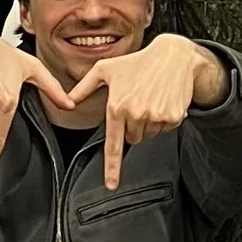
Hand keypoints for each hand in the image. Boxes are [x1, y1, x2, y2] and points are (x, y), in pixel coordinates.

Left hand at [57, 31, 217, 189]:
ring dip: (148, 123)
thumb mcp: (105, 69)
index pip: (113, 144)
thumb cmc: (137, 62)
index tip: (111, 184)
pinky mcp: (173, 116)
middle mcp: (136, 113)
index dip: (112, 167)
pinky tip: (163, 100)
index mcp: (117, 105)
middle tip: (136, 103)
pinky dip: (163, 119)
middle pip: (132, 139)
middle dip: (132, 127)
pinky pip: (165, 129)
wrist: (173, 56)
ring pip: (148, 134)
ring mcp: (156, 116)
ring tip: (150, 99)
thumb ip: (83, 88)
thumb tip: (67, 102)